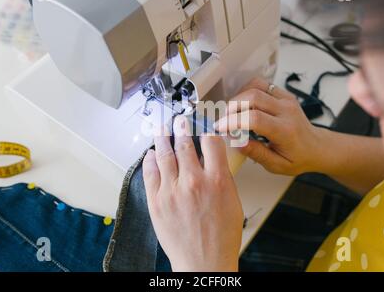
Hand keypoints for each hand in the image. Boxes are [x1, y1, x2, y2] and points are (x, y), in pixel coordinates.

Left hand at [143, 116, 243, 271]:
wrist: (203, 263)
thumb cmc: (221, 237)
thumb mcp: (233, 202)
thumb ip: (222, 177)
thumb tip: (212, 158)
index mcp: (217, 181)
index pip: (211, 142)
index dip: (206, 129)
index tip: (202, 126)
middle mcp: (194, 182)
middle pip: (184, 143)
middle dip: (181, 127)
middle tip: (179, 120)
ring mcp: (172, 191)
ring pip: (164, 154)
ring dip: (162, 137)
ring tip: (162, 129)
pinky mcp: (156, 201)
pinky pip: (150, 173)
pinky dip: (150, 159)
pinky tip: (152, 153)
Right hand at [215, 77, 325, 175]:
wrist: (316, 147)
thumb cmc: (298, 157)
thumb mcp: (277, 165)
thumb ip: (256, 153)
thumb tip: (237, 142)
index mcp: (285, 131)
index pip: (255, 119)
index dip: (233, 121)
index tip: (220, 128)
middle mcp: (286, 111)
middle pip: (252, 97)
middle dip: (232, 107)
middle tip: (224, 121)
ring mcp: (285, 99)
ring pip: (255, 86)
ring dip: (238, 97)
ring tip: (233, 113)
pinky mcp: (283, 94)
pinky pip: (261, 84)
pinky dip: (247, 91)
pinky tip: (243, 106)